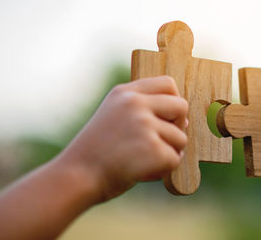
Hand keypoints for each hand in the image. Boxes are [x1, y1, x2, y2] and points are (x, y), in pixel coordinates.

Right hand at [60, 76, 188, 200]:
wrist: (76, 177)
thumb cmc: (96, 151)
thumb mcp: (113, 115)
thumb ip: (142, 108)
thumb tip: (184, 118)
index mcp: (125, 93)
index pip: (168, 84)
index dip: (173, 102)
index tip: (167, 117)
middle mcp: (136, 104)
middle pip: (182, 107)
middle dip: (178, 126)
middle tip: (160, 141)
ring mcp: (145, 125)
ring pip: (181, 137)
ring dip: (169, 152)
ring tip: (143, 159)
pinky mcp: (153, 149)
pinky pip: (175, 159)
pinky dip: (163, 169)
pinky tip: (142, 170)